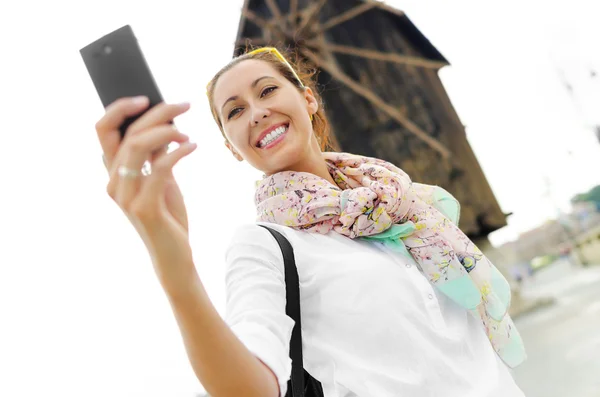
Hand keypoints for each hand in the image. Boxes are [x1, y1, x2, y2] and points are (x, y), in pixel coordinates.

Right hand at [96, 96, 197, 284]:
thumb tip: (163, 120)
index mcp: (113, 172)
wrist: (173, 253)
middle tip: (183, 105)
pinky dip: (179, 151)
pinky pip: (160, 167)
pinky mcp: (143, 207)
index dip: (119, 109)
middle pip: (126, 133)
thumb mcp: (161, 178)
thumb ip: (156, 153)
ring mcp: (126, 196)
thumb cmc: (167, 214)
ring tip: (187, 131)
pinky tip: (192, 146)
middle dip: (156, 113)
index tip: (145, 97)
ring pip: (139, 146)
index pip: (103, 130)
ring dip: (168, 130)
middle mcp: (113, 182)